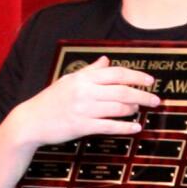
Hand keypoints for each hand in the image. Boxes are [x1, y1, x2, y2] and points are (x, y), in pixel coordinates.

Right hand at [11, 57, 160, 146]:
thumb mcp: (69, 80)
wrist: (31, 120)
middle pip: (122, 91)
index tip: (150, 81)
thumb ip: (90, 70)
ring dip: (134, 110)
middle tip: (155, 99)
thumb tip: (106, 60)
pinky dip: (125, 127)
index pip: (116, 73)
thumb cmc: (51, 100)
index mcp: (82, 78)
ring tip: (140, 110)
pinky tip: (136, 127)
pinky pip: (109, 126)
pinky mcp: (81, 126)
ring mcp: (83, 109)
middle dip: (143, 95)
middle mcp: (84, 91)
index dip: (136, 76)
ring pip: (118, 108)